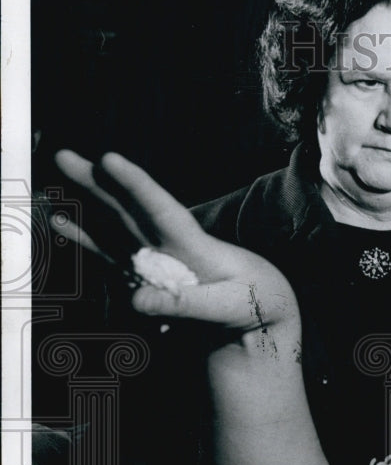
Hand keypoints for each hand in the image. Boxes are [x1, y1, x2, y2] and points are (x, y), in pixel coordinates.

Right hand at [53, 150, 297, 334]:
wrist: (262, 309)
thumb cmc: (254, 304)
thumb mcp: (232, 306)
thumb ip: (189, 304)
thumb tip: (135, 300)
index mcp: (197, 247)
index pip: (164, 210)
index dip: (137, 186)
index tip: (111, 160)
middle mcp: (171, 245)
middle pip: (130, 210)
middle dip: (98, 183)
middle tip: (63, 155)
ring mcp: (157, 257)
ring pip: (115, 225)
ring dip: (86, 205)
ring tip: (54, 184)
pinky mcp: (148, 273)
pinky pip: (111, 254)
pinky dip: (86, 238)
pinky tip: (62, 222)